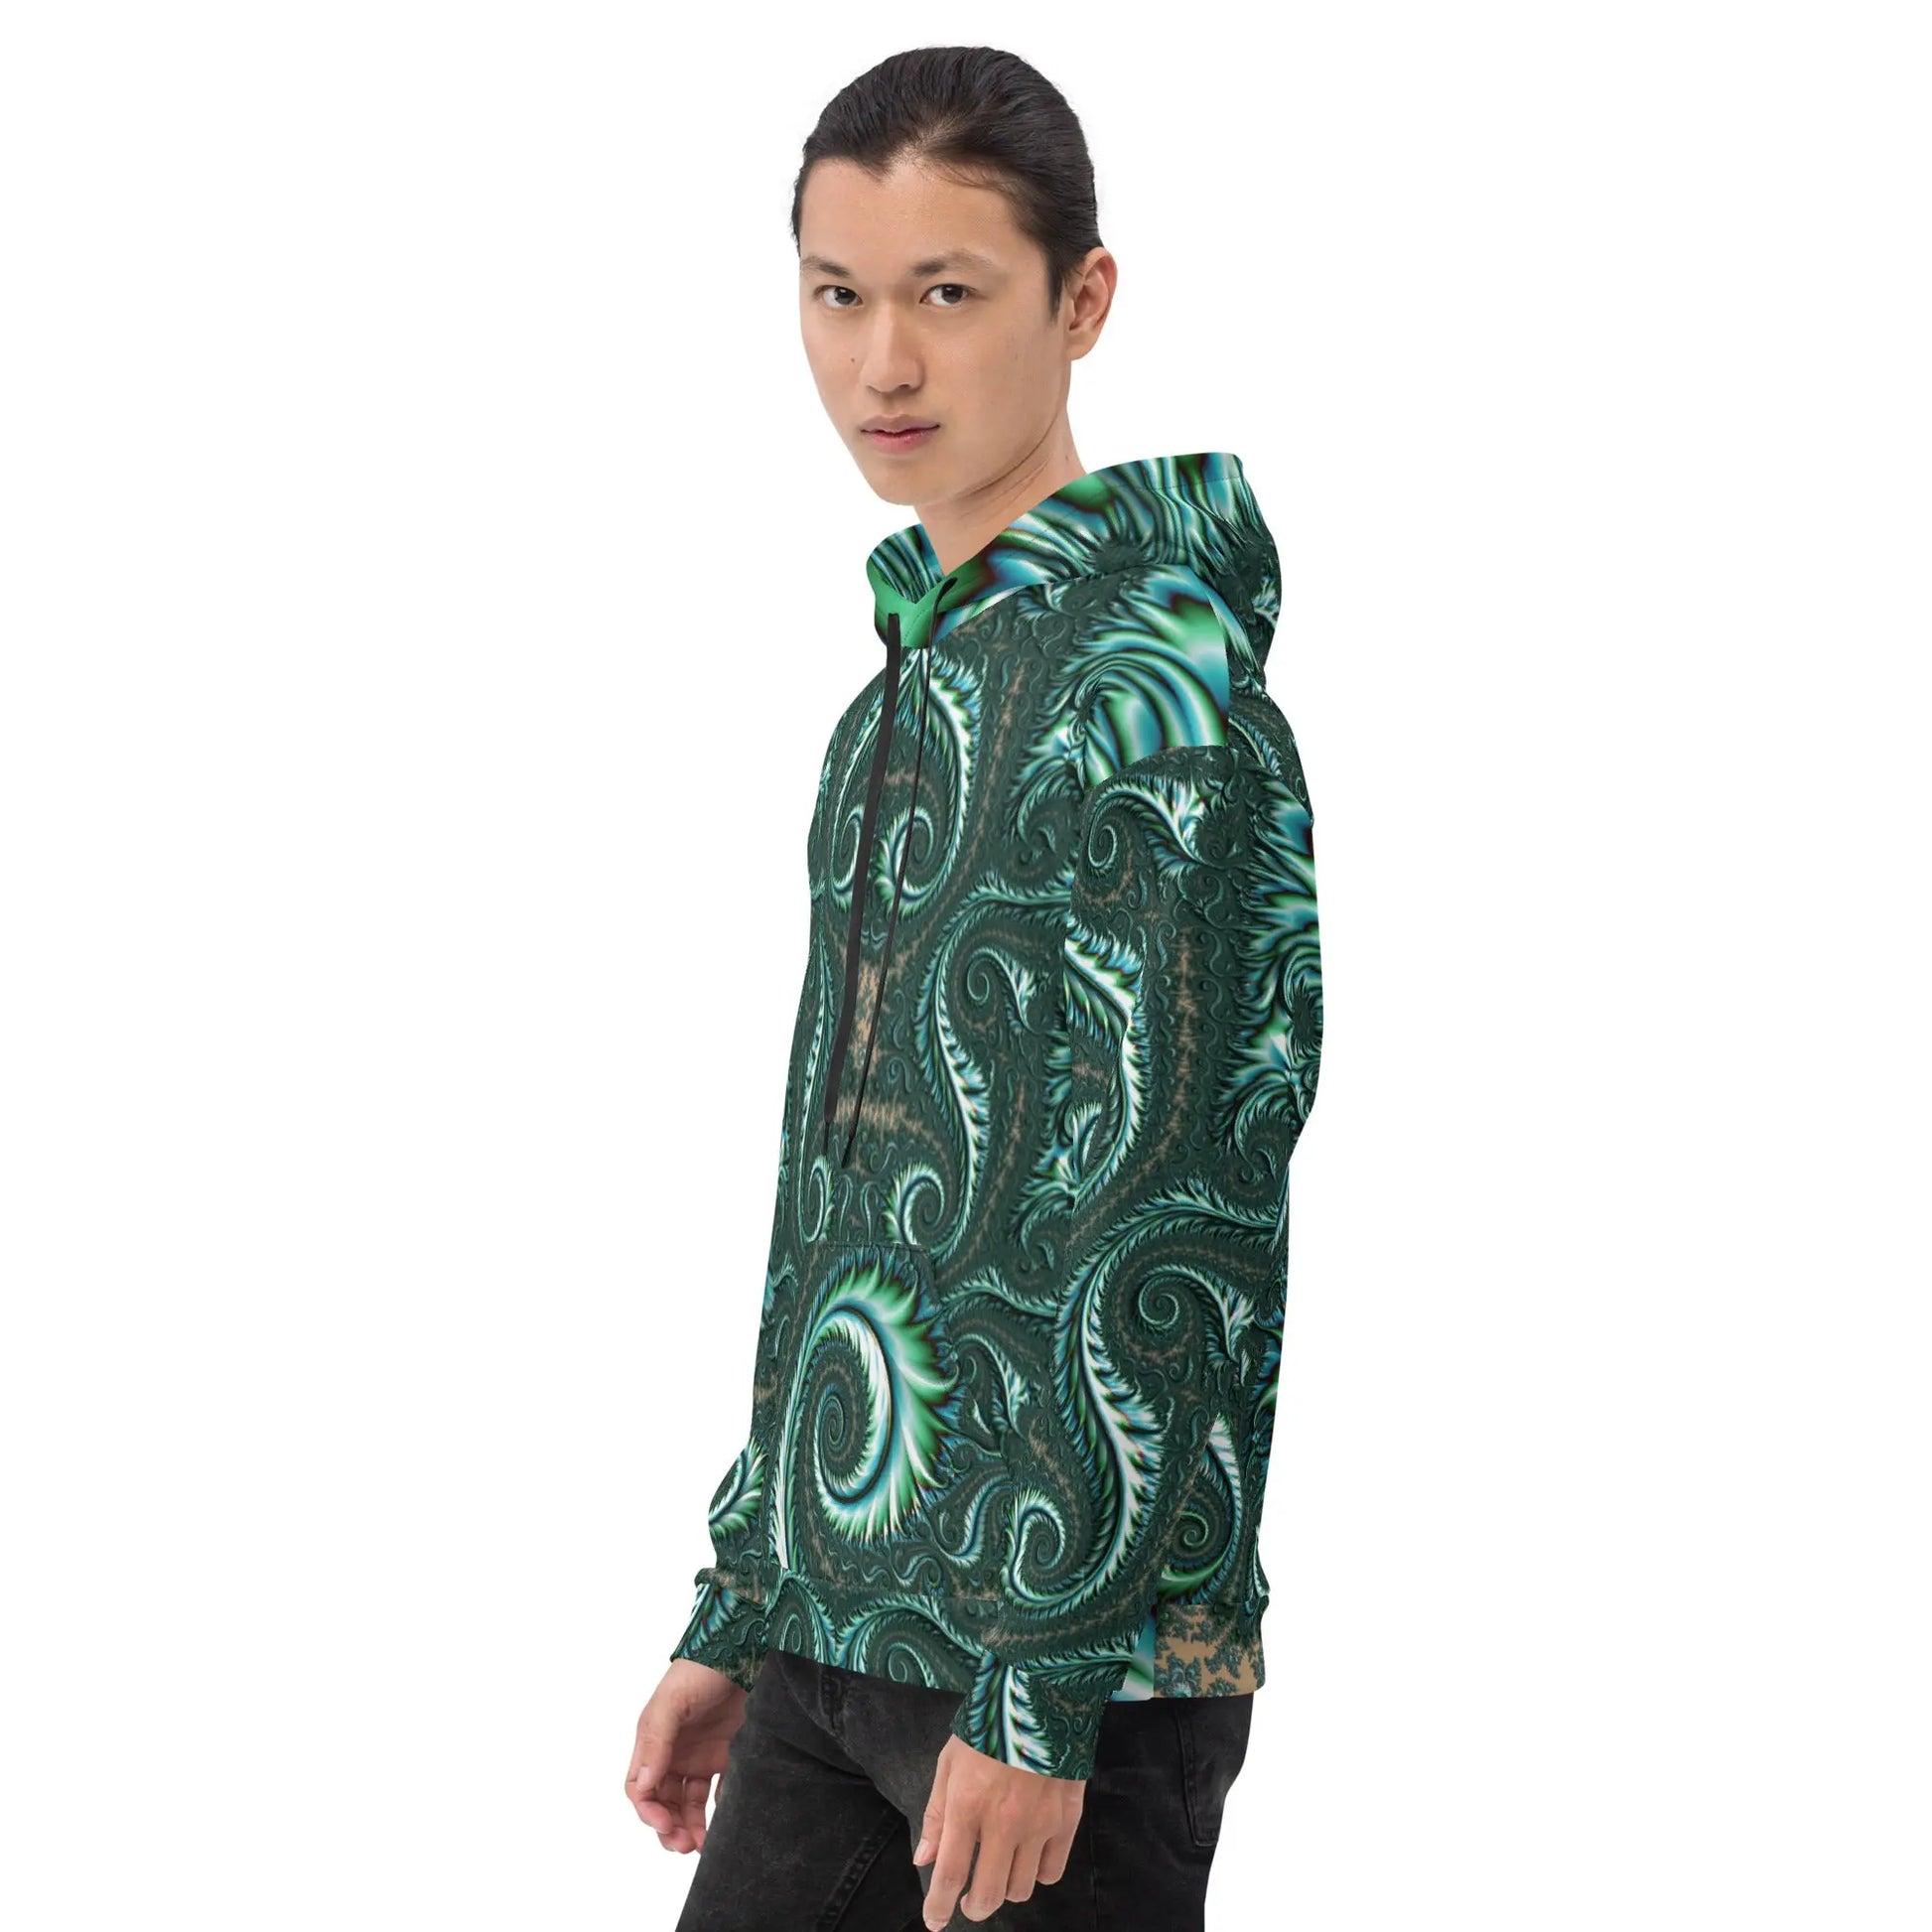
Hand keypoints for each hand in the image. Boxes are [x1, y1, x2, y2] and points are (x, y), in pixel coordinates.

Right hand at [624, 1659, 749, 1853]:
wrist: (746, 1647)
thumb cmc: (701, 1670)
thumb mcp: (671, 1701)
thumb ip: (655, 1741)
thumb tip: (643, 1787)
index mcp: (654, 1742)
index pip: (641, 1789)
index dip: (648, 1811)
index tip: (665, 1825)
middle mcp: (675, 1753)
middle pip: (664, 1803)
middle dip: (669, 1827)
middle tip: (684, 1844)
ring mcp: (702, 1755)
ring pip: (691, 1804)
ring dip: (692, 1826)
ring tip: (702, 1845)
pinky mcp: (730, 1754)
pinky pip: (721, 1791)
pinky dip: (722, 1809)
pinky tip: (728, 1819)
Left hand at [912, 1734, 1084, 1925]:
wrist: (1042, 1694)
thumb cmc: (988, 1725)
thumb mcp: (950, 1761)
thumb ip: (936, 1813)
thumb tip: (924, 1859)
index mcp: (968, 1804)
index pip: (950, 1873)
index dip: (938, 1906)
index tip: (935, 1921)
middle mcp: (1003, 1822)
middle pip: (987, 1894)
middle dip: (973, 1907)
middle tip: (967, 1901)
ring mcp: (1039, 1824)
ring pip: (1020, 1889)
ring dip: (1004, 1890)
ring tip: (998, 1872)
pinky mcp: (1068, 1820)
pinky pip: (1051, 1872)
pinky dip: (1037, 1875)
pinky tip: (1028, 1857)